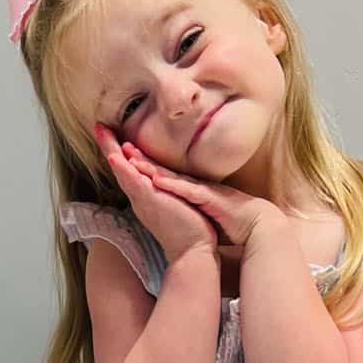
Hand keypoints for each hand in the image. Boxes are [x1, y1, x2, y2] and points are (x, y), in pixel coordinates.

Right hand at [95, 125, 216, 263]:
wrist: (192, 252)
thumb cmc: (186, 230)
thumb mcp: (172, 203)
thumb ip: (163, 191)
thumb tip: (160, 180)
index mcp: (144, 195)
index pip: (128, 169)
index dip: (119, 152)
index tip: (110, 134)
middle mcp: (140, 196)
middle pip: (121, 167)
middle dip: (109, 146)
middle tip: (98, 127)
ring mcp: (144, 199)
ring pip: (124, 172)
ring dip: (112, 152)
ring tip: (102, 134)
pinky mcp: (152, 202)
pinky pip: (136, 183)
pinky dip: (125, 170)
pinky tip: (116, 158)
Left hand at [116, 145, 285, 250]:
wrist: (252, 224)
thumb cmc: (225, 218)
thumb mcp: (195, 209)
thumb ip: (181, 202)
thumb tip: (167, 200)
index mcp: (182, 188)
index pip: (153, 172)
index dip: (134, 161)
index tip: (113, 151)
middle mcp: (187, 185)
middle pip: (155, 167)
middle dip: (132, 153)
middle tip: (110, 137)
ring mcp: (197, 189)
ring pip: (168, 174)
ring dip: (147, 165)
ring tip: (127, 152)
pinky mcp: (207, 198)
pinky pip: (186, 190)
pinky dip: (171, 185)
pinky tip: (156, 179)